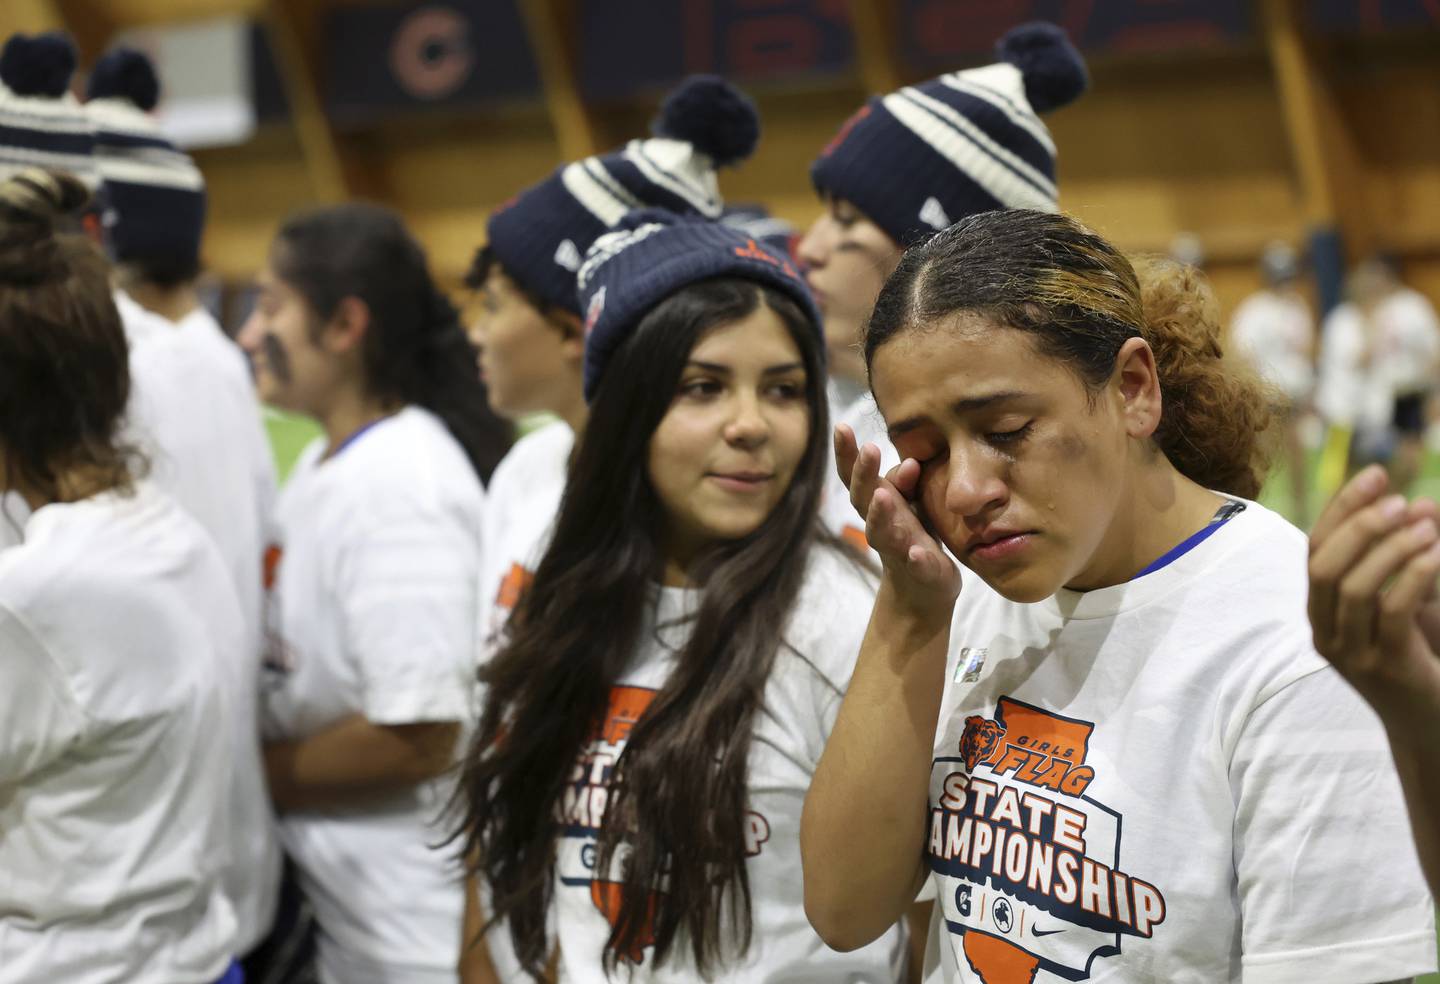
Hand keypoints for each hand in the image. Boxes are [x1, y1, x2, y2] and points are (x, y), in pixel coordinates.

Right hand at [836, 424, 959, 615]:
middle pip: (863, 501)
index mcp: (876, 505)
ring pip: (883, 533)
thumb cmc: (911, 536)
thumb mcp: (907, 503)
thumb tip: (910, 462)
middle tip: (868, 449)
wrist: (922, 590)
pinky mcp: (921, 573)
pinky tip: (916, 552)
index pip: (855, 478)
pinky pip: (916, 566)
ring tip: (883, 497)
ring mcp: (898, 550)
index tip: (841, 426)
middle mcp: (880, 526)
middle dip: (864, 476)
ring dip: (881, 515)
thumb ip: (903, 482)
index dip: (846, 455)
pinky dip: (915, 559)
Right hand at [1307, 464, 1439, 729]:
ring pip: (1354, 587)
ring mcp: (1351, 653)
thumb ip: (1408, 557)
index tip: (1378, 474)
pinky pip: (1391, 612)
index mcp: (1320, 611)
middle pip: (1324, 564)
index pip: (1316, 547)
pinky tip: (1436, 555)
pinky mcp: (1385, 667)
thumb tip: (1423, 505)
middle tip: (1403, 502)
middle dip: (1361, 525)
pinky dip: (1414, 576)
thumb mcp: (1408, 600)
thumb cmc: (1419, 658)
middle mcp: (1325, 631)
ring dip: (1391, 548)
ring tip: (1428, 527)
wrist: (1430, 725)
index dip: (1343, 507)